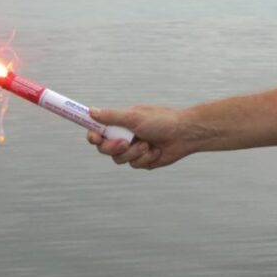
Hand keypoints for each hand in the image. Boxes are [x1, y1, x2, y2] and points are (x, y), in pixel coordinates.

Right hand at [87, 104, 205, 170]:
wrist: (185, 134)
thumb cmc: (162, 120)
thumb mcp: (135, 117)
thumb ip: (112, 116)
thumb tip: (91, 111)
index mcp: (121, 123)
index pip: (98, 130)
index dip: (93, 136)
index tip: (95, 138)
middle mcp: (125, 136)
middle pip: (104, 148)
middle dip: (114, 147)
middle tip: (126, 143)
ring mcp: (133, 149)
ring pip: (118, 159)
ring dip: (133, 153)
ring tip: (148, 144)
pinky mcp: (142, 160)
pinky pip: (134, 165)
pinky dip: (145, 158)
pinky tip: (156, 150)